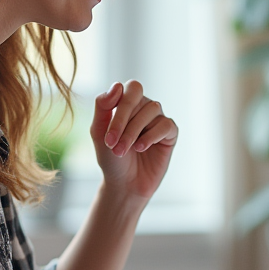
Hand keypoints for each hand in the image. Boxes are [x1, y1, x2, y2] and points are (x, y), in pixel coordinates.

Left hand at [91, 81, 176, 201]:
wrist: (124, 184)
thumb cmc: (111, 158)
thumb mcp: (98, 132)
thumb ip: (102, 106)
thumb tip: (117, 85)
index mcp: (125, 102)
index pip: (126, 89)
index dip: (117, 105)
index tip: (107, 131)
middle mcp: (143, 106)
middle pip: (137, 96)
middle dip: (122, 118)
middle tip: (111, 142)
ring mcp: (158, 118)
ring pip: (151, 109)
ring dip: (133, 131)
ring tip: (122, 150)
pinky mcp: (170, 133)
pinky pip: (165, 125)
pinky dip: (151, 136)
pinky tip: (140, 148)